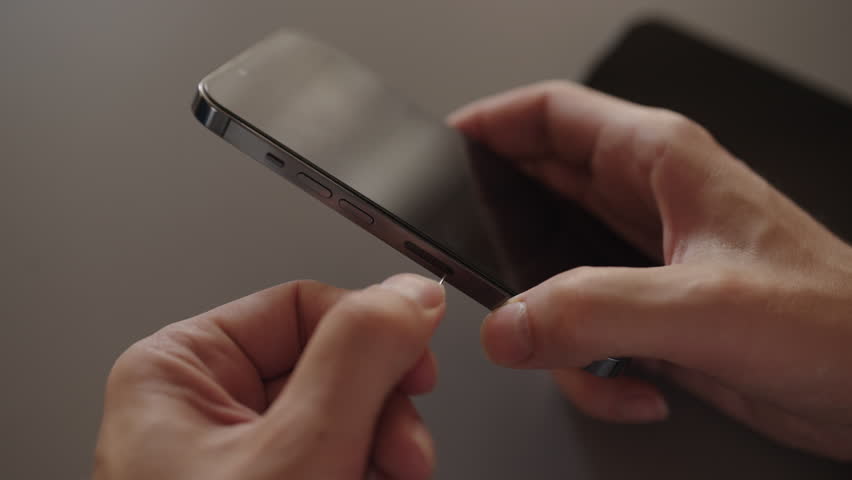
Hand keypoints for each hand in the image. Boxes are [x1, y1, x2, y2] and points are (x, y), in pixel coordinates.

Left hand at [94, 274, 445, 478]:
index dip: (370, 331)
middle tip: (403, 451)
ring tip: (390, 479)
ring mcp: (233, 456)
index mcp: (175, 372)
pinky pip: (332, 453)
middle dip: (381, 407)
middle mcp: (200, 408)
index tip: (416, 364)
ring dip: (382, 446)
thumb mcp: (298, 449)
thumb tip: (411, 295)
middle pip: (329, 364)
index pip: (301, 305)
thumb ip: (358, 357)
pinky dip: (365, 470)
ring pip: (342, 414)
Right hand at [451, 81, 851, 460]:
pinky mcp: (651, 317)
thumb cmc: (837, 321)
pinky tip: (634, 387)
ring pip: (551, 275)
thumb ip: (593, 312)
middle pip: (538, 196)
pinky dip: (588, 370)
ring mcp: (645, 263)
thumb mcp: (702, 308)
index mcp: (660, 162)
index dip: (490, 124)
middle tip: (473, 274)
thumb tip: (508, 324)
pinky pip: (580, 332)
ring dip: (549, 325)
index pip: (552, 114)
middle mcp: (648, 205)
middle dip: (501, 238)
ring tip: (576, 355)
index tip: (442, 152)